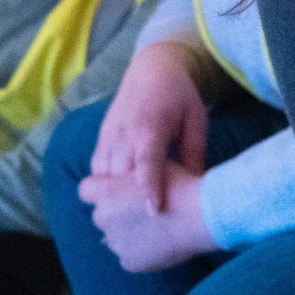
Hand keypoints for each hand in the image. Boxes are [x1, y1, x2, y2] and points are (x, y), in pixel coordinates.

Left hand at [78, 169, 215, 272]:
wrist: (203, 216)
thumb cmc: (182, 185)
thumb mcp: (153, 166)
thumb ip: (131, 174)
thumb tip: (126, 178)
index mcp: (105, 192)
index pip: (86, 190)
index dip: (101, 190)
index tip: (118, 191)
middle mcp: (104, 217)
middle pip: (101, 214)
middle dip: (115, 212)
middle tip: (142, 210)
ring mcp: (116, 242)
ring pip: (115, 236)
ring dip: (128, 232)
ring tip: (156, 227)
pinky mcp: (130, 262)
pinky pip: (128, 256)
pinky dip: (139, 252)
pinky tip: (160, 244)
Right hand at [92, 40, 208, 206]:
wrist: (151, 70)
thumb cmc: (179, 96)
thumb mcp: (196, 121)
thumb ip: (195, 154)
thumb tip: (198, 190)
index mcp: (149, 126)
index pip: (146, 162)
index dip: (148, 187)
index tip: (154, 211)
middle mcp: (123, 133)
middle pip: (120, 175)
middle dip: (130, 200)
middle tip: (148, 224)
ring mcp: (108, 137)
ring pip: (103, 176)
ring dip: (115, 196)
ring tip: (131, 217)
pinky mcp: (101, 140)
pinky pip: (96, 171)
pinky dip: (105, 187)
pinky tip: (118, 200)